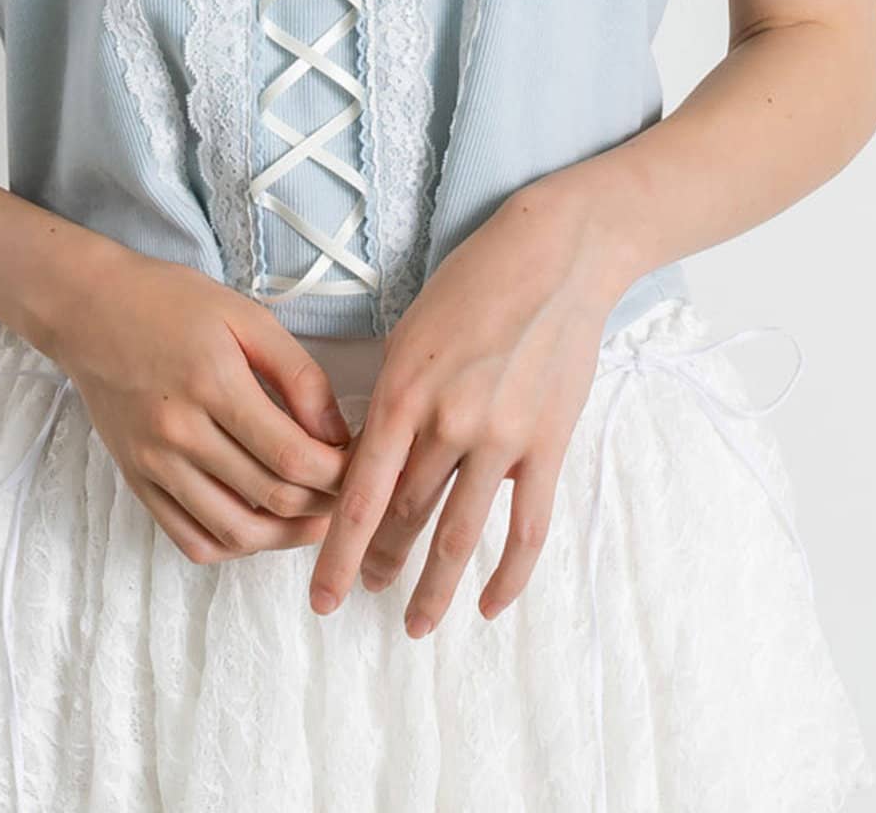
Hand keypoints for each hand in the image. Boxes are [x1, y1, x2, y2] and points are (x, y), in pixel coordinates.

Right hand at [49, 248, 354, 563]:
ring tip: (316, 517)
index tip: (362, 462)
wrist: (91, 309)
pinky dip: (234, 546)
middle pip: (270, 498)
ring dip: (287, 536)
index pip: (292, 457)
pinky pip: (191, 540)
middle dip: (324, 504)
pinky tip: (260, 525)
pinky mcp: (138, 482)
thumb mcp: (246, 317)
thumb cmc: (173, 304)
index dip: (339, 473)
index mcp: (213, 384)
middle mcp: (180, 434)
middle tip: (350, 491)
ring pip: (236, 533)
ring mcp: (154, 465)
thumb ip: (298, 375)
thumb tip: (337, 434)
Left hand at [306, 188, 623, 635]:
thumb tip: (371, 465)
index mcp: (402, 392)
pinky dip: (508, 575)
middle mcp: (447, 422)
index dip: (337, 554)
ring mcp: (501, 437)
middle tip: (367, 591)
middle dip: (380, 563)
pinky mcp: (548, 444)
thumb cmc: (473, 285)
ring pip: (459, 534)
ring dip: (434, 586)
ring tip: (417, 620)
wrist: (554, 255)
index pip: (359, 494)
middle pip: (404, 517)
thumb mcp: (410, 335)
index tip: (321, 596)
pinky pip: (527, 528)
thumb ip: (392, 402)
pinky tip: (489, 604)